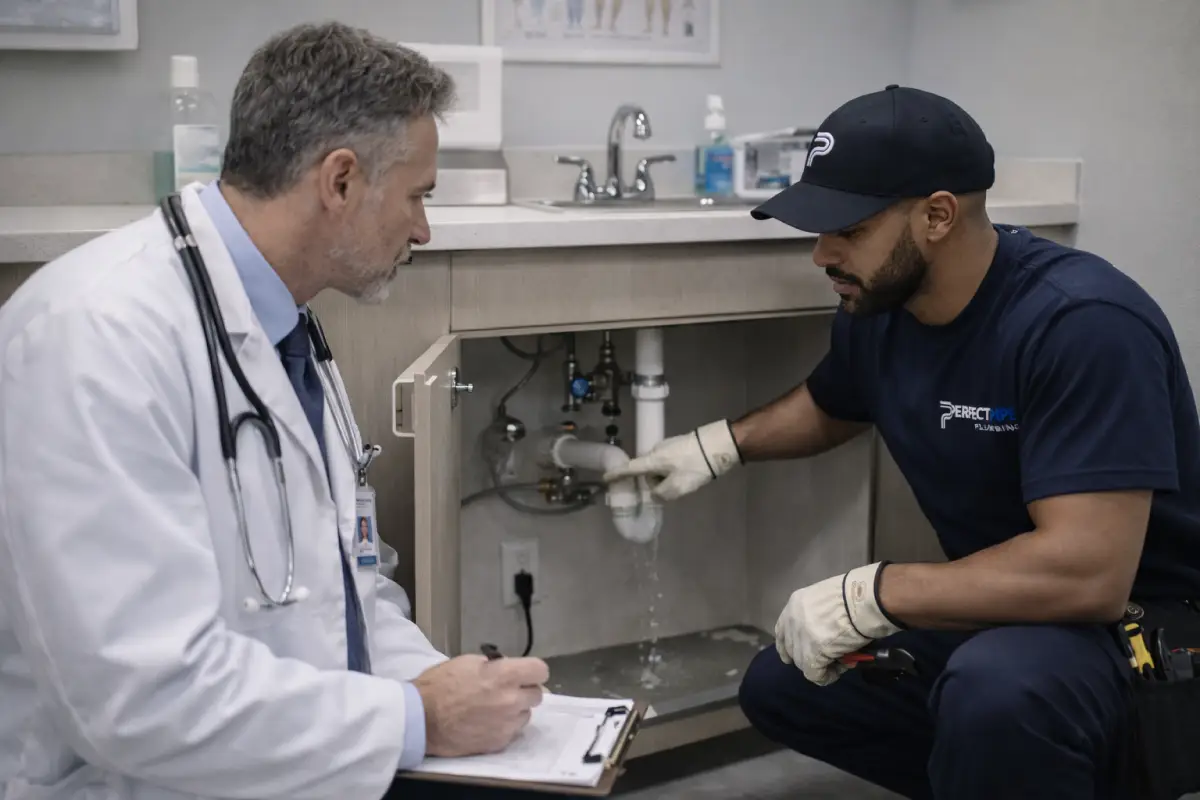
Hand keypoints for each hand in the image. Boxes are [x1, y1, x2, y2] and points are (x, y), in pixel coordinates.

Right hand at [412, 654, 549, 756]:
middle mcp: (511, 700)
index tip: (524, 673)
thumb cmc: (440, 685)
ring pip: (526, 714)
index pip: (541, 670)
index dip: (532, 671)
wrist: (421, 719)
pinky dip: (504, 726)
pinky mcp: (499, 743)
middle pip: (537, 694)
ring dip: (515, 710)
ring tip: (493, 708)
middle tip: (505, 690)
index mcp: (504, 676)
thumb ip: (495, 666)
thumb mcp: (467, 662)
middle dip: (524, 690)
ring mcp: (507, 725)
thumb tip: (509, 671)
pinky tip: (486, 723)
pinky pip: (513, 731)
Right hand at [601, 420, 741, 500]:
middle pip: (647, 471)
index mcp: (654, 460)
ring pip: (660, 468)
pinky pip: (670, 463)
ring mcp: (668, 445)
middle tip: (673, 490)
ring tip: (687, 481)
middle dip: (655, 482)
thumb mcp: (679, 486)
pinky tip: (690, 473)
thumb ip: (662, 493)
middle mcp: (657, 450)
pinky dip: (676, 471)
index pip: (631, 468)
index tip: (606, 477)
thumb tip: (655, 493)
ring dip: (668, 477)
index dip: (618, 474)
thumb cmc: (697, 466)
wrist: (720, 444)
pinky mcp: (679, 444)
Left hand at [774, 562, 900, 685]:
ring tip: (841, 660)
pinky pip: (815, 675)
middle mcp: (791, 622)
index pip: (782, 631)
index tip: (803, 651)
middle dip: (808, 655)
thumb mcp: (826, 598)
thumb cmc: (853, 595)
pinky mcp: (811, 655)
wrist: (862, 601)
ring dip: (820, 665)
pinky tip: (840, 669)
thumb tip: (826, 633)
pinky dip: (827, 676)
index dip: (792, 644)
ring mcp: (799, 639)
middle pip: (792, 649)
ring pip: (803, 663)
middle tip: (829, 655)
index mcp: (794, 604)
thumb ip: (819, 614)